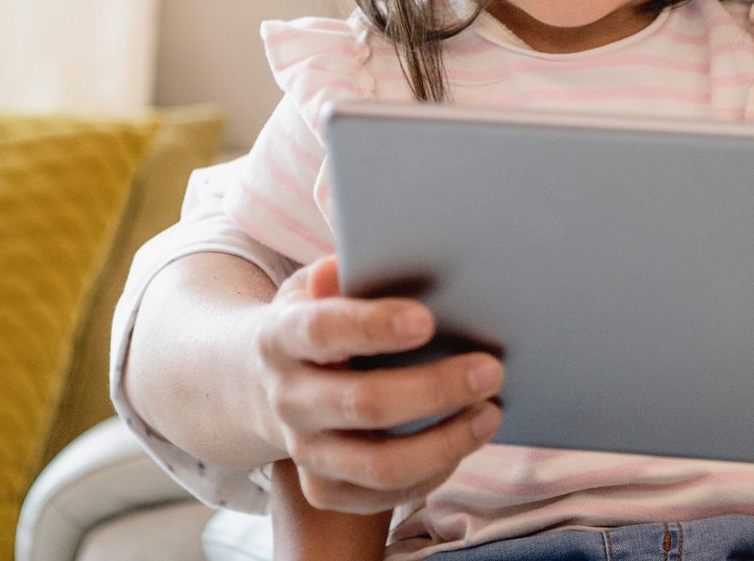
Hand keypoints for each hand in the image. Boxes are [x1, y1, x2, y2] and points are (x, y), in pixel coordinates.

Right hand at [255, 255, 503, 513]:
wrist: (261, 383)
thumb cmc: (313, 320)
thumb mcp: (312, 286)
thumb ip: (338, 274)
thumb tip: (355, 259)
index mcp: (280, 337)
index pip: (323, 331)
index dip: (373, 326)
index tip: (427, 319)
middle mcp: (287, 400)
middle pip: (364, 404)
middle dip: (435, 389)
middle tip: (491, 370)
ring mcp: (305, 451)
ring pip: (380, 465)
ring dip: (445, 441)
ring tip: (490, 412)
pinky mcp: (324, 489)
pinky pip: (385, 495)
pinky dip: (433, 472)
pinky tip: (464, 440)